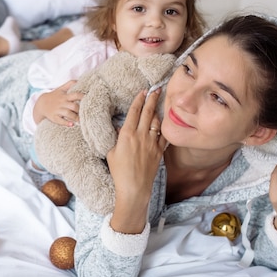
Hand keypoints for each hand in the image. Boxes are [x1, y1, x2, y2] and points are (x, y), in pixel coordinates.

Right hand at [33, 80, 83, 125]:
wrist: (41, 104)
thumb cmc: (54, 96)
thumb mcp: (61, 89)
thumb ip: (69, 84)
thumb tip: (79, 80)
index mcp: (65, 97)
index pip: (75, 95)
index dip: (82, 97)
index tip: (89, 99)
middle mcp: (62, 103)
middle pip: (73, 106)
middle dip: (80, 110)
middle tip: (86, 113)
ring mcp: (57, 110)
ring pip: (68, 114)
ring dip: (75, 117)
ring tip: (81, 120)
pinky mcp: (54, 117)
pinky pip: (60, 121)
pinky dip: (66, 123)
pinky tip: (71, 125)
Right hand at [107, 89, 166, 233]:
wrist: (134, 188)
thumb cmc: (119, 172)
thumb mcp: (111, 152)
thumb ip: (116, 138)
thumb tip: (120, 128)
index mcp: (127, 134)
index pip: (134, 112)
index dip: (139, 100)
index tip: (143, 91)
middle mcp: (141, 136)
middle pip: (148, 113)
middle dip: (152, 99)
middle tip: (157, 89)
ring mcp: (151, 143)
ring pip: (157, 122)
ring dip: (158, 111)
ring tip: (160, 103)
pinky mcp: (158, 152)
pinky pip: (163, 136)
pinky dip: (164, 128)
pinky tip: (165, 124)